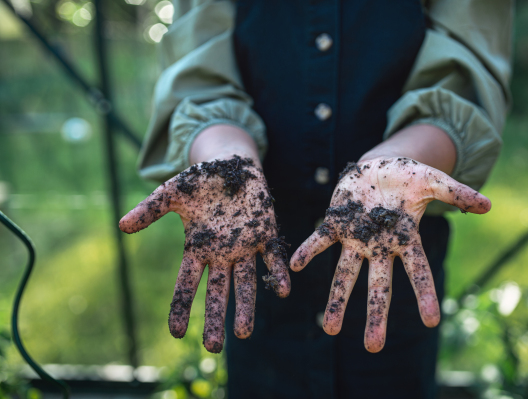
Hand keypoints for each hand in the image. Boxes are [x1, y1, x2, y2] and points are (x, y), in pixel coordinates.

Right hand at [119, 155, 290, 352]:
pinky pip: (272, 258)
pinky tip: (282, 291)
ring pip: (245, 282)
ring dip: (246, 306)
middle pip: (217, 291)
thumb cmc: (201, 181)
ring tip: (244, 332)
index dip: (181, 307)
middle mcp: (222, 254)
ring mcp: (245, 246)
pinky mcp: (266, 234)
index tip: (176, 333)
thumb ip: (150, 209)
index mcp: (198, 248)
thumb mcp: (172, 193)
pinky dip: (277, 273)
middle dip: (215, 317)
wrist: (233, 164)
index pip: (187, 284)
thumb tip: (121, 226)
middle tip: (213, 347)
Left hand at [290, 157, 490, 352]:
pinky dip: (308, 252)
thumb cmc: (407, 177)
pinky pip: (320, 240)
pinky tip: (293, 265)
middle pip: (379, 285)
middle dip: (375, 314)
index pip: (417, 271)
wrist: (377, 166)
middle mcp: (379, 246)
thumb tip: (489, 205)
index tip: (432, 321)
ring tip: (330, 329)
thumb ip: (457, 194)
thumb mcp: (434, 181)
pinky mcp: (336, 223)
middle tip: (372, 346)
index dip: (424, 294)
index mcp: (404, 239)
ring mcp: (355, 237)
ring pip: (345, 273)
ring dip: (337, 299)